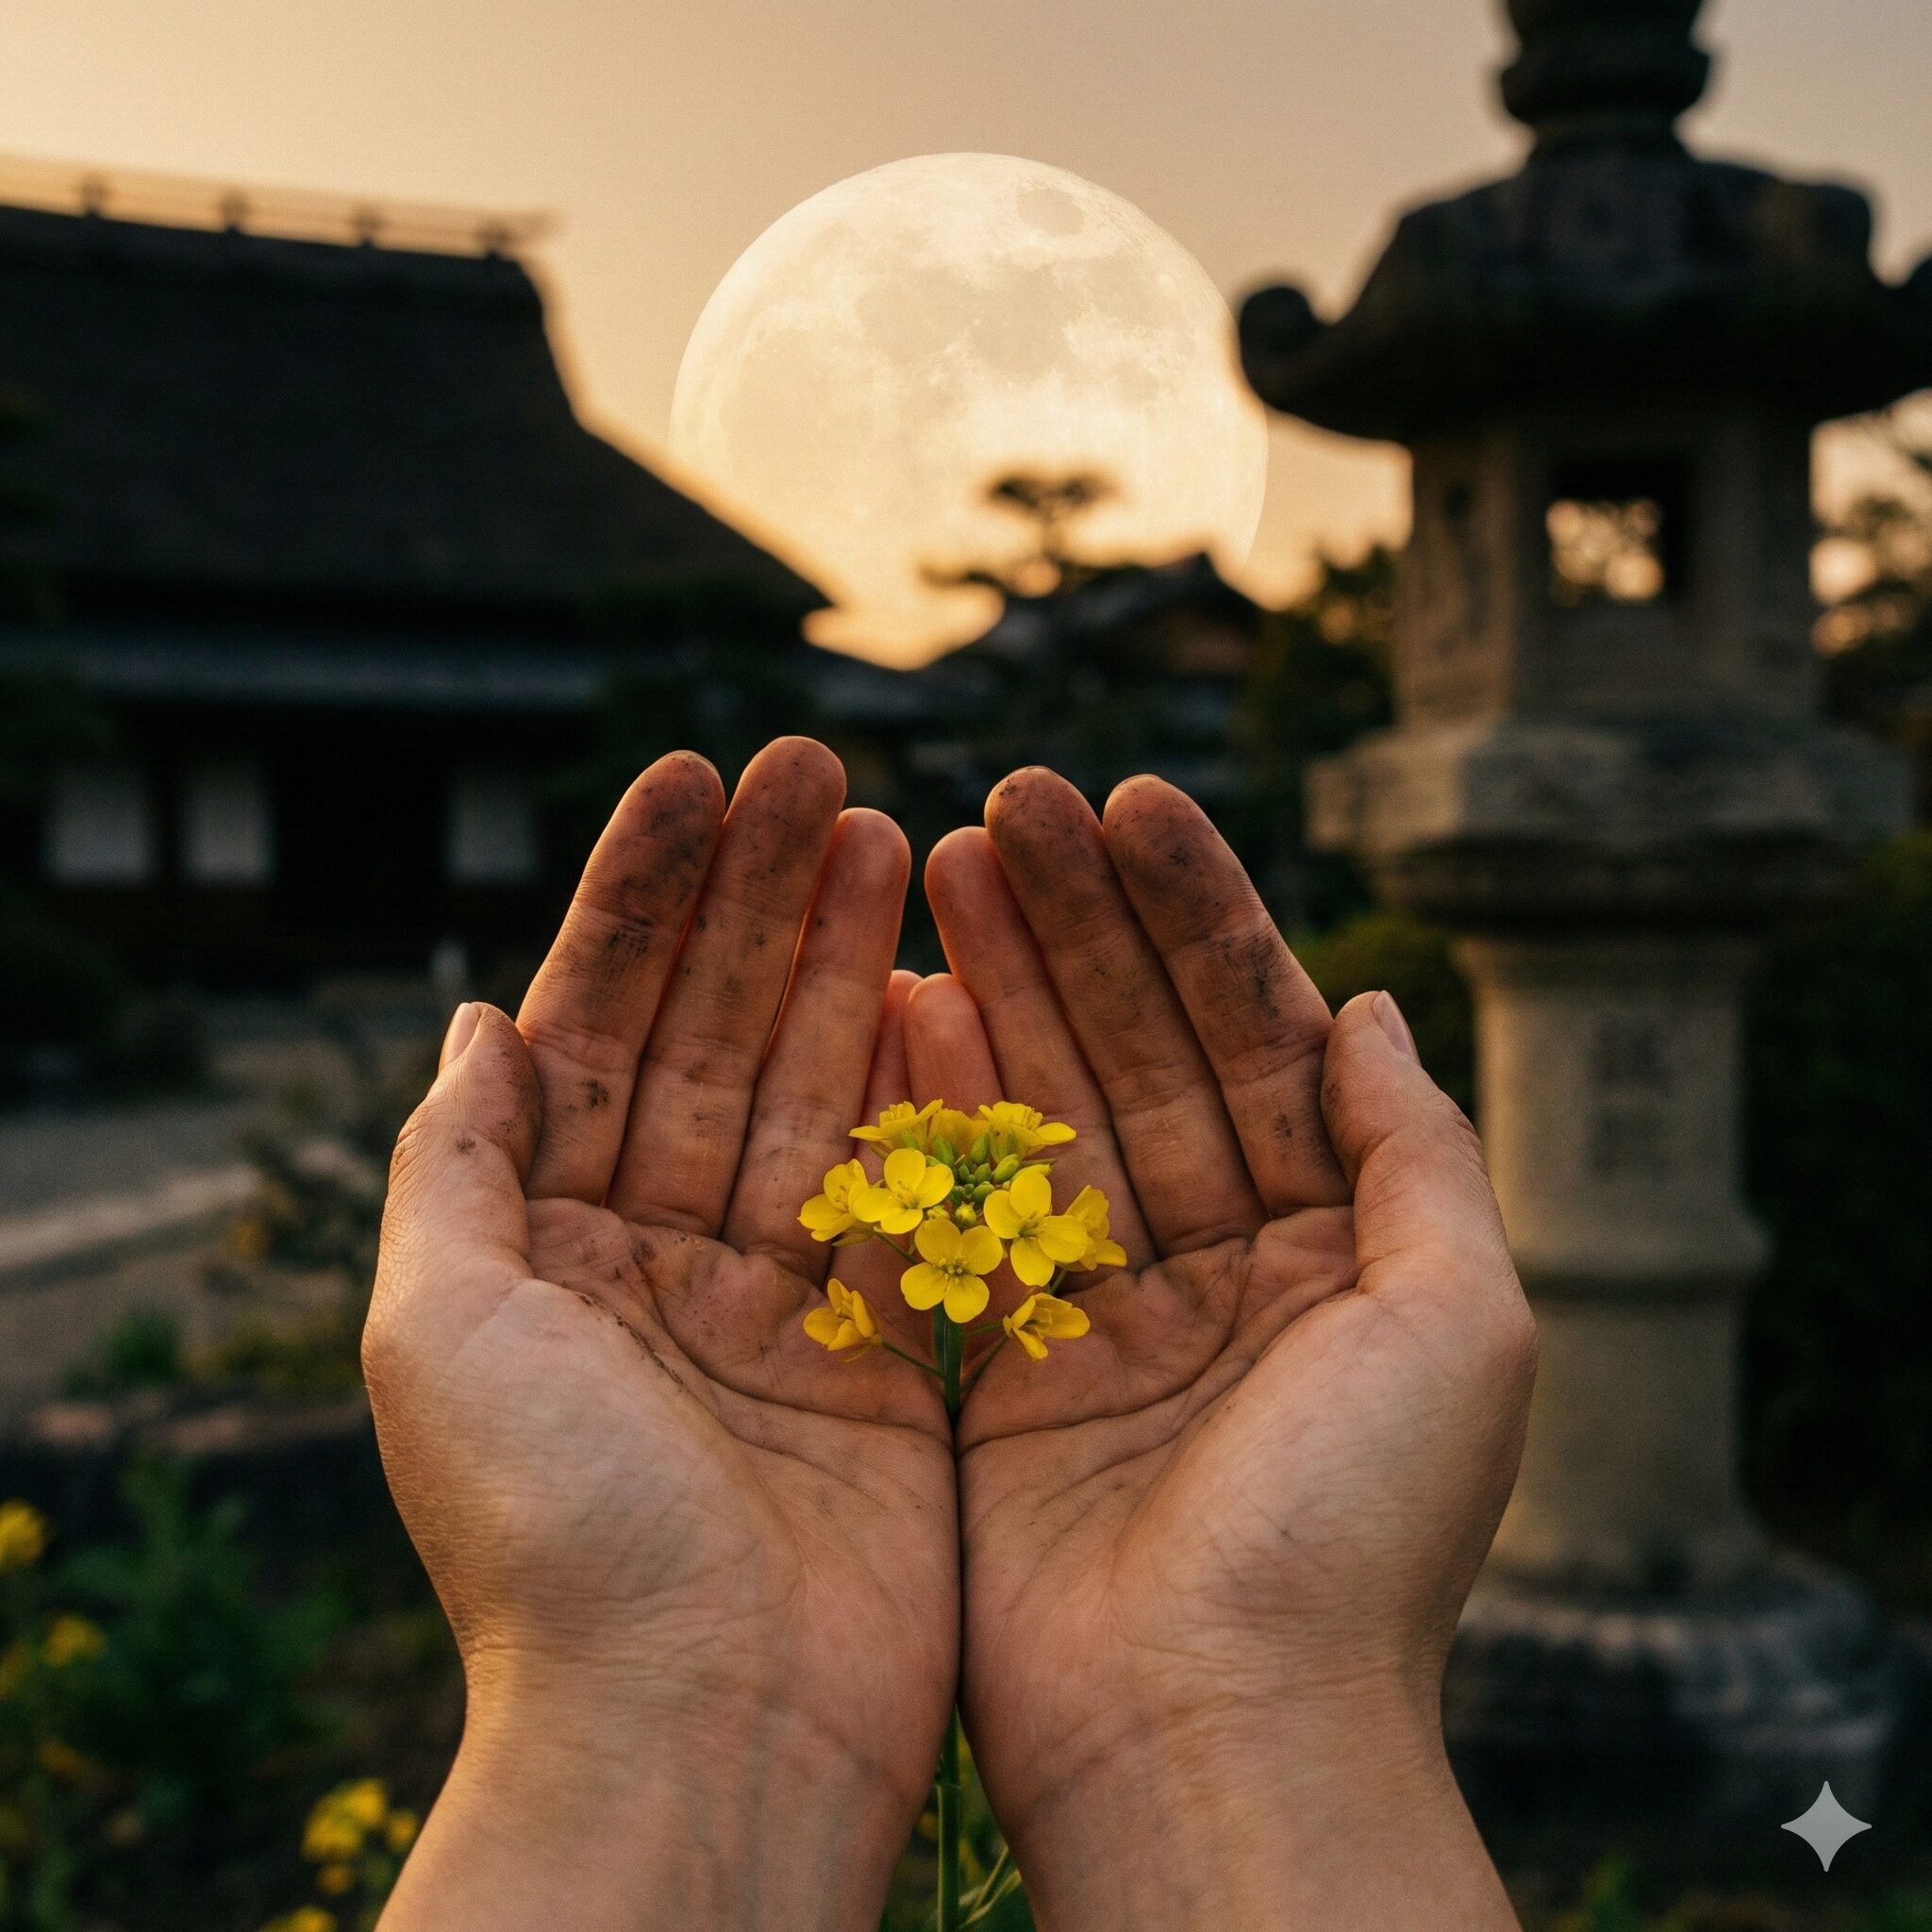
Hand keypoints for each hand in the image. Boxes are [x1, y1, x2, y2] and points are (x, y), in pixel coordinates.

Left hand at [365, 740, 954, 1931]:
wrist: (701, 1730)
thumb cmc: (549, 1537)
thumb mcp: (436, 1326)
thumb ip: (454, 1158)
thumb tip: (474, 1013)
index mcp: (540, 1240)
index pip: (594, 1020)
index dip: (643, 894)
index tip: (700, 775)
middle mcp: (653, 1254)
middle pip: (712, 1031)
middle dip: (758, 896)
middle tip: (819, 765)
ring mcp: (771, 1295)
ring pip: (810, 1084)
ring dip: (843, 955)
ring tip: (887, 830)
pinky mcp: (878, 1347)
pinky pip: (900, 1183)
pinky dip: (919, 1079)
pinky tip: (941, 974)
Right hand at [913, 768, 1534, 1929]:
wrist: (1213, 1733)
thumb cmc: (1358, 1534)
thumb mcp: (1460, 1321)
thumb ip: (1419, 1150)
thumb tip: (1369, 1002)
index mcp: (1334, 1245)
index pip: (1256, 1034)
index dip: (1197, 914)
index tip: (1131, 799)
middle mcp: (1220, 1263)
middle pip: (1139, 1048)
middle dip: (1081, 922)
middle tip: (1009, 798)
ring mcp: (1104, 1310)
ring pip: (1046, 1106)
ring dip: (1002, 980)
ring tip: (938, 856)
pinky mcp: (1001, 1370)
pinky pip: (963, 1205)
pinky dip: (933, 1100)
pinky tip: (902, 993)